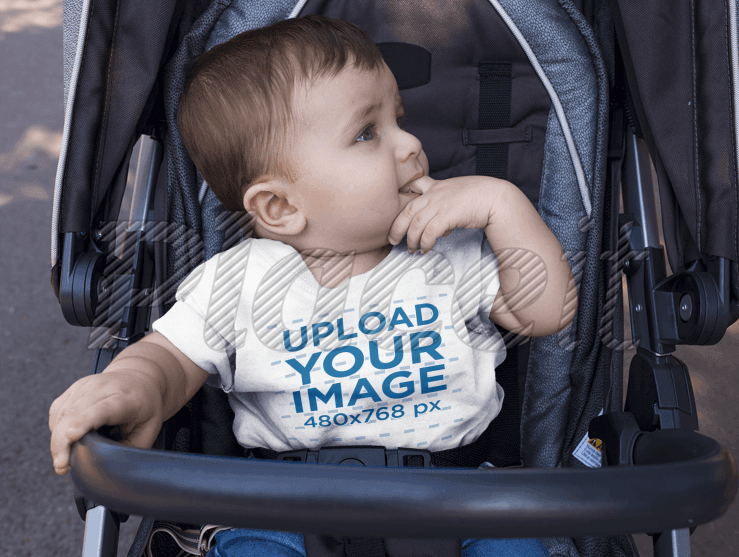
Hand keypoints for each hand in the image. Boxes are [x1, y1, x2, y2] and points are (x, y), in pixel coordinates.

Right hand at [49, 370, 163, 474]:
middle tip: (62, 467)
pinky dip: (57, 430)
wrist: (140, 380)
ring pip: (62, 414)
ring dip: (57, 441)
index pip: (102, 409)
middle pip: (75, 413)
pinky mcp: (73, 389)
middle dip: (63, 442)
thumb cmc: (146, 408)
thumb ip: (130, 450)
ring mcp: (86, 385)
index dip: (86, 422)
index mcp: (126, 398)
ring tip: (64, 460)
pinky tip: (66, 441)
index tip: (72, 436)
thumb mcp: (149, 430)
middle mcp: (103, 387)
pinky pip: (57, 412)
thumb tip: (109, 471)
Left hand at [389, 175, 499, 252]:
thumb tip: (440, 227)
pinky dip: (425, 243)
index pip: (413, 186)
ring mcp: (440, 204)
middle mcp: (435, 194)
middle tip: (393, 240)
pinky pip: (430, 232)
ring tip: (411, 249)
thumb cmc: (480, 197)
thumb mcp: (457, 193)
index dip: (402, 196)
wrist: (496, 197)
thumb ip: (444, 206)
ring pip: (416, 224)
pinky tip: (425, 249)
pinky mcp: (448, 215)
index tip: (396, 210)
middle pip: (407, 211)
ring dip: (412, 239)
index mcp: (436, 186)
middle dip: (397, 227)